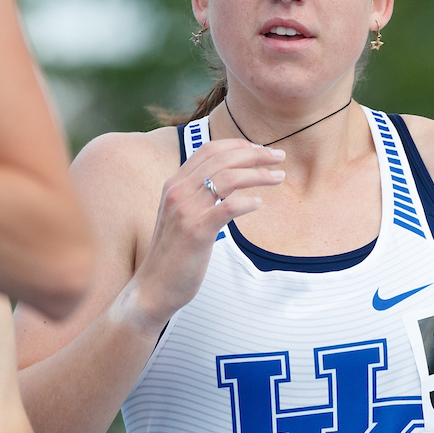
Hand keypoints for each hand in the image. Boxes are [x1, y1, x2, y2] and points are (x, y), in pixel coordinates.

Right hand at [116, 138, 285, 333]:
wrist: (153, 287)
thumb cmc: (174, 253)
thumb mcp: (181, 216)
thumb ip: (198, 195)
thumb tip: (226, 182)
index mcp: (174, 184)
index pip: (208, 150)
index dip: (237, 145)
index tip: (261, 149)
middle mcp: (177, 191)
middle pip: (222, 159)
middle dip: (255, 154)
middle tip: (279, 156)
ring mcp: (185, 211)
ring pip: (227, 178)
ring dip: (258, 174)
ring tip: (278, 177)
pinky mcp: (196, 232)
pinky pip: (227, 207)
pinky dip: (247, 202)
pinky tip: (259, 204)